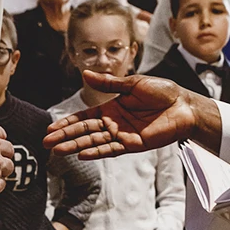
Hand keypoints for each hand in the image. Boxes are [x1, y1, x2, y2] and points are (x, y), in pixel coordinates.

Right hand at [42, 74, 210, 159]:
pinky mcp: (133, 144)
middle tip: (46, 143)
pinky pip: (111, 149)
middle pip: (84, 131)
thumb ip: (109, 83)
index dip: (67, 123)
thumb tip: (85, 75)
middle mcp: (113, 123)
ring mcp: (122, 135)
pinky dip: (97, 152)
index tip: (51, 129)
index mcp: (111, 107)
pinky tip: (82, 154)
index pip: (83, 117)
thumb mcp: (132, 84)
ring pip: (93, 141)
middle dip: (65, 137)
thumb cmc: (162, 91)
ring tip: (58, 151)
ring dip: (76, 146)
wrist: (184, 104)